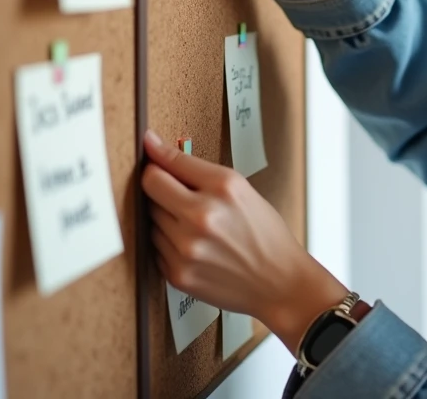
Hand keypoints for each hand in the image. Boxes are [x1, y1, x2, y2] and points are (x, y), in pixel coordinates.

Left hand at [141, 130, 348, 350]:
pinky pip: (154, 246)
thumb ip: (200, 174)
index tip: (147, 144)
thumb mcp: (243, 191)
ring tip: (194, 226)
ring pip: (150, 218)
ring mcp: (186, 247)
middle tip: (173, 190)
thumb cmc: (264, 235)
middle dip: (158, 184)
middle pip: (150, 187)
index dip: (155, 153)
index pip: (168, 164)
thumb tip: (160, 155)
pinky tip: (193, 245)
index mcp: (223, 187)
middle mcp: (202, 215)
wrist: (278, 282)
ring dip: (164, 217)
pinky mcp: (177, 272)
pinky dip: (168, 242)